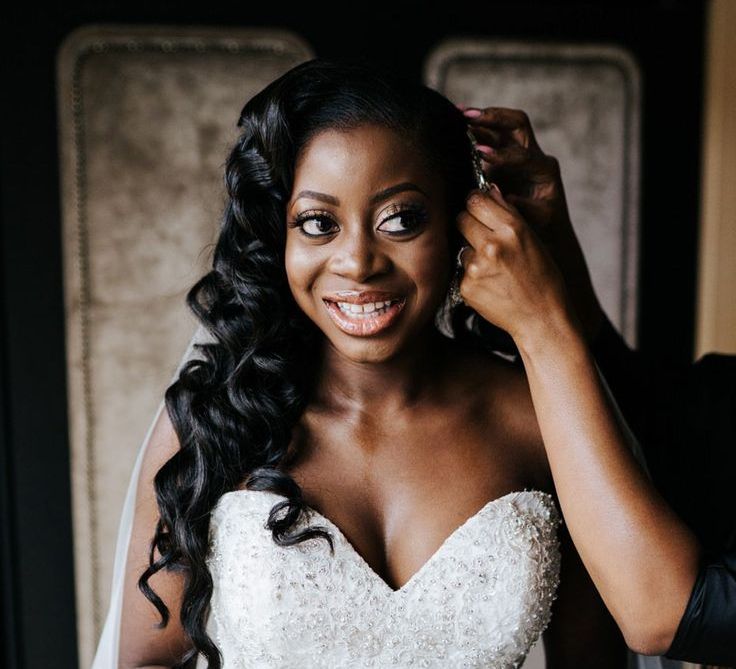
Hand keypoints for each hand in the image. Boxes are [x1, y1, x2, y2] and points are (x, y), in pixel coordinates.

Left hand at [456, 184, 582, 351]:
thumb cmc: (542, 278)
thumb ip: (508, 214)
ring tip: (493, 267)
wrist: (542, 319)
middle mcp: (493, 245)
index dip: (476, 203)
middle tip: (482, 237)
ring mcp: (476, 267)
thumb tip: (488, 190)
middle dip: (469, 224)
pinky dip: (470, 274)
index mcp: (513, 228)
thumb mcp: (534, 239)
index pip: (476, 199)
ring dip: (471, 252)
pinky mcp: (466, 286)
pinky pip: (460, 270)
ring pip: (460, 245)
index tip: (478, 209)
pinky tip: (489, 283)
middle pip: (461, 218)